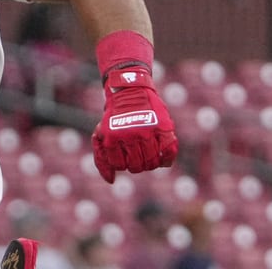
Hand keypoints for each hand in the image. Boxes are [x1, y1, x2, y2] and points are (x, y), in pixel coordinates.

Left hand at [91, 65, 177, 182]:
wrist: (130, 90)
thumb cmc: (114, 117)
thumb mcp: (101, 134)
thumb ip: (102, 158)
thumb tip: (110, 181)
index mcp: (112, 137)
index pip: (120, 165)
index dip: (123, 163)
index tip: (125, 155)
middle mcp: (130, 135)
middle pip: (137, 166)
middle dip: (137, 165)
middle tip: (138, 156)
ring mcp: (148, 131)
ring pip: (152, 162)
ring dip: (151, 163)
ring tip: (148, 154)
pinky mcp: (163, 127)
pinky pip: (169, 152)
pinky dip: (167, 158)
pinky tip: (163, 157)